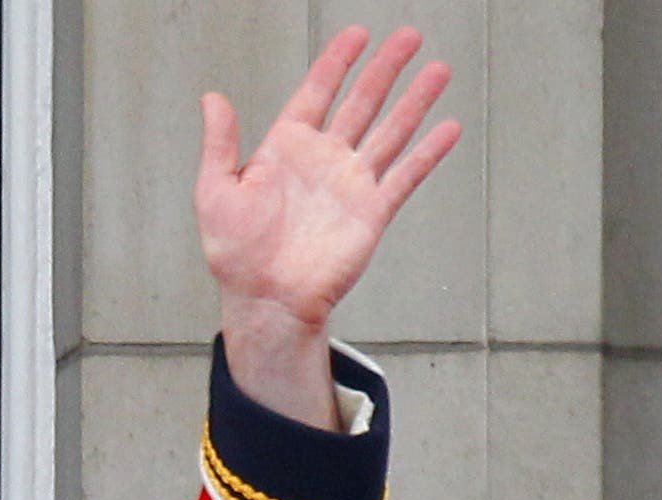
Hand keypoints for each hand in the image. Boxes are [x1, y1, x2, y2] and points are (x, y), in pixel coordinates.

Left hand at [196, 26, 459, 424]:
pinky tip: (448, 127)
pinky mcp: (372, 212)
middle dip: (385, 69)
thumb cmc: (236, 256)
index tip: (356, 35)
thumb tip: (212, 98)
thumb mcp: (215, 192)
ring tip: (438, 69)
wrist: (267, 301)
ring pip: (390, 131)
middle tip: (409, 36)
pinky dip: (428, 152)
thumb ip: (219, 144)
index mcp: (285, 150)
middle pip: (361, 102)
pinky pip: (405, 175)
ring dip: (414, 100)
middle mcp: (322, 161)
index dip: (336, 62)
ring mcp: (350, 184)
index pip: (316, 92)